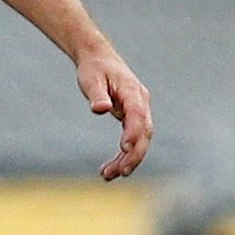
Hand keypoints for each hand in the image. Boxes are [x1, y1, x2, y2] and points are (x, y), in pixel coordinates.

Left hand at [78, 48, 151, 179]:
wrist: (98, 59)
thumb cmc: (94, 68)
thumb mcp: (90, 79)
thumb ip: (97, 95)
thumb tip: (100, 109)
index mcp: (132, 91)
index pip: (137, 114)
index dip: (133, 132)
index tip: (124, 148)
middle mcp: (140, 102)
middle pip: (144, 132)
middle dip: (134, 154)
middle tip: (119, 173)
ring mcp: (139, 110)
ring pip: (140, 139)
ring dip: (128, 159)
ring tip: (107, 176)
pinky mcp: (132, 117)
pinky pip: (132, 139)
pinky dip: (124, 154)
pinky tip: (110, 168)